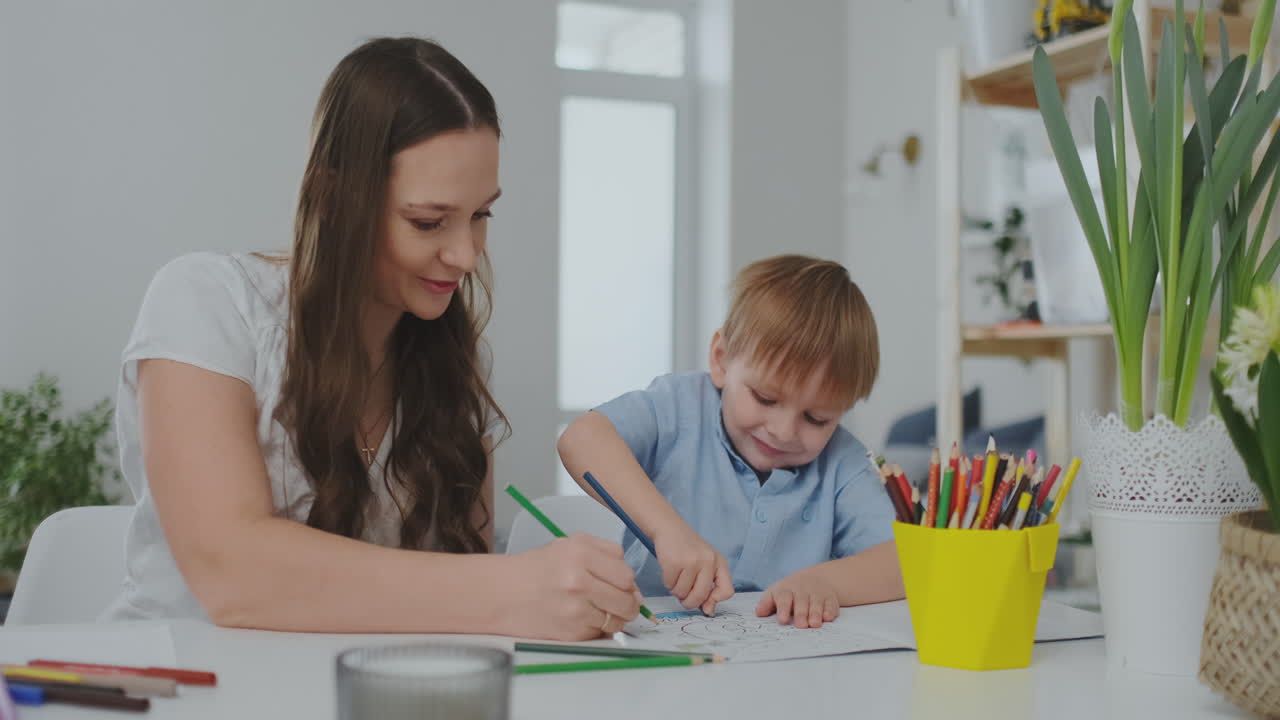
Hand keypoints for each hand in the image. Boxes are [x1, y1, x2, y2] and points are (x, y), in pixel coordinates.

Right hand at [504, 534, 642, 640]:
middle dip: (629, 603)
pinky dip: (597, 629)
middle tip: (621, 603)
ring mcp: (575, 609)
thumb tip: (630, 579)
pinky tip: (582, 619)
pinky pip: (600, 632)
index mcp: (580, 553)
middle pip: (627, 598)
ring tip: (600, 611)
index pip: (626, 573)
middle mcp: (579, 580)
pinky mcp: (570, 633)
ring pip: (617, 619)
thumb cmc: (534, 570)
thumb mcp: (568, 544)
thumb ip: (603, 552)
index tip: (625, 587)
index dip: (629, 583)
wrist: (500, 594)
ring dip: (616, 618)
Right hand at [653, 523, 733, 613]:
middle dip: (690, 602)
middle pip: (701, 596)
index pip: (727, 591)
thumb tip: (709, 611)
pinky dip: (668, 583)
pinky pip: (670, 585)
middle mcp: (708, 561)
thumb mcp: (705, 563)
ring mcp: (691, 561)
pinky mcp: (674, 562)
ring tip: (677, 577)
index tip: (706, 603)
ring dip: (677, 591)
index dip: (715, 601)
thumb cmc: (688, 549)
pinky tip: (670, 571)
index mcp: (719, 562)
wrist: (670, 528)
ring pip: (683, 593)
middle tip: (684, 596)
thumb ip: (710, 586)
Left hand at [756, 569, 839, 627]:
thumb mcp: (775, 593)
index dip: (783, 608)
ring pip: (816, 603)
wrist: (813, 579)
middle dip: (801, 613)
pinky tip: (827, 618)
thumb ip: (766, 604)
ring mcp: (817, 593)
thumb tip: (758, 613)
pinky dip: (830, 610)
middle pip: (801, 601)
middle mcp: (802, 590)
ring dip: (816, 613)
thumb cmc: (789, 591)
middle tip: (801, 625)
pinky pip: (831, 604)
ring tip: (814, 624)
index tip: (783, 619)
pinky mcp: (830, 597)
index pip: (784, 597)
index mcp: (786, 589)